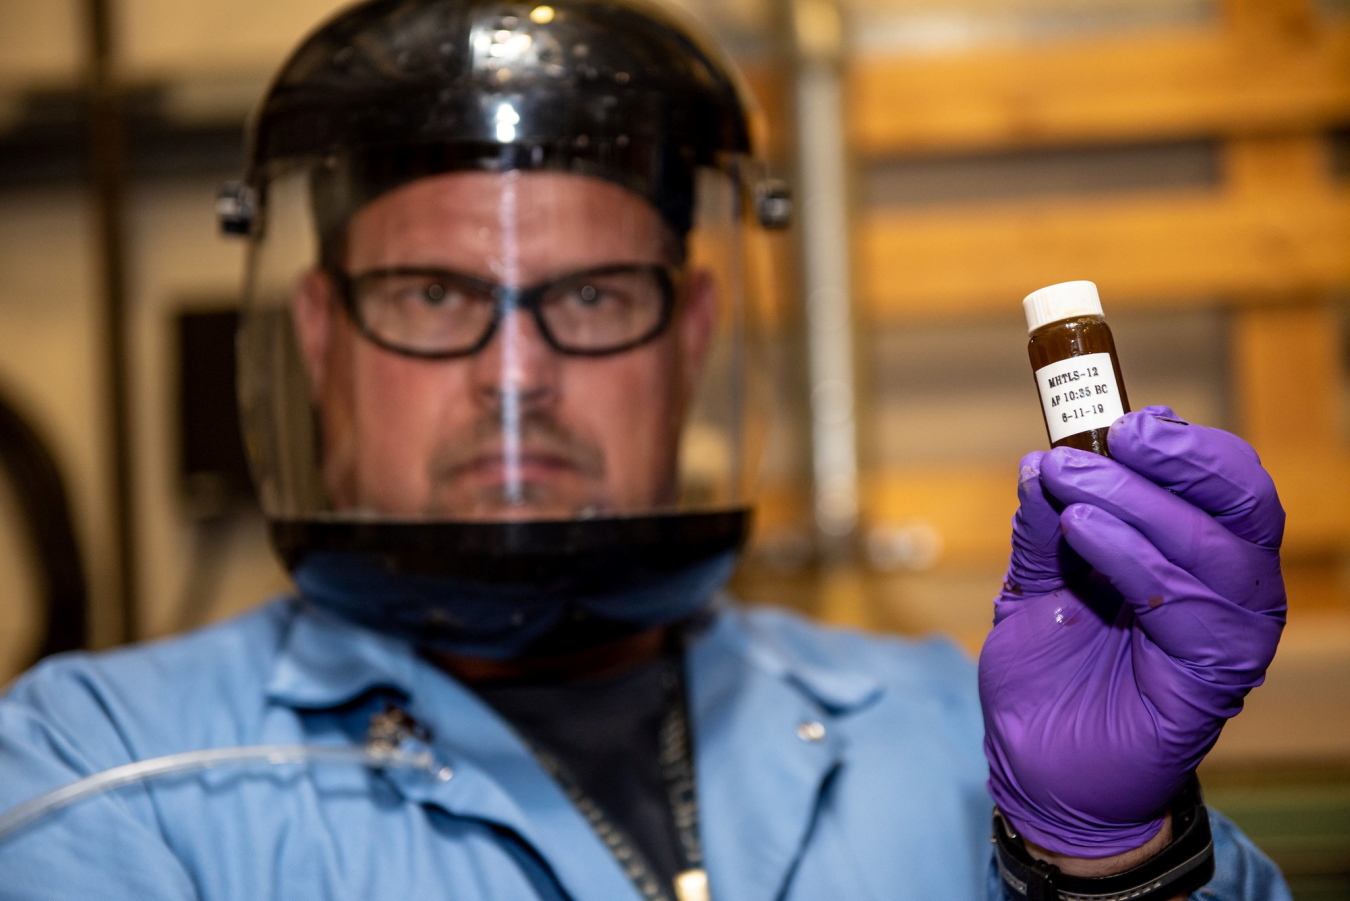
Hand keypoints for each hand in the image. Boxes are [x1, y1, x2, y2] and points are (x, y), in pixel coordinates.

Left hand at [979, 407, 1285, 856]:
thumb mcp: (1035, 585)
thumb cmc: (1049, 675)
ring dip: (1139, 503)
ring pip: (1214, 549)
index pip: (1223, 483)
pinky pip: (1187, 608)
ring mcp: (1225, 635)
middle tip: (1109, 438)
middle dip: (1177, 460)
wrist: (1040, 767)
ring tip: (1074, 486)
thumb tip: (1040, 461)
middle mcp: (1227, 590)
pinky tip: (1086, 533)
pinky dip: (1133, 558)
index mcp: (1195, 556)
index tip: (1125, 419)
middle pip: (1240, 503)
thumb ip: (1044, 529)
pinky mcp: (1210, 680)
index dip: (1185, 444)